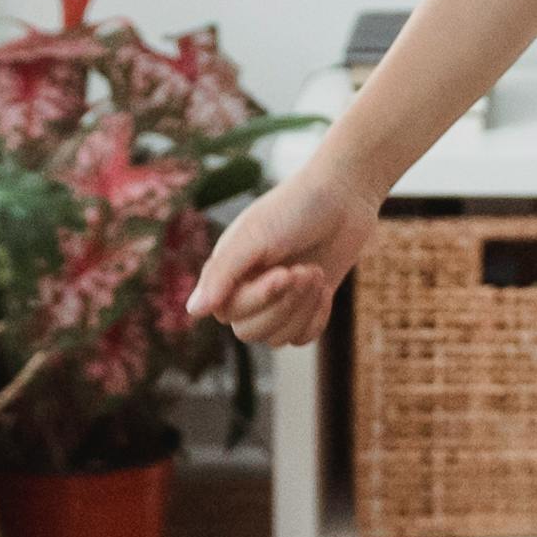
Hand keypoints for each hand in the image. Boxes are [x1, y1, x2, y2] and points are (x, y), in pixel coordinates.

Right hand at [187, 169, 381, 350]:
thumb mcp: (254, 237)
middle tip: (306, 271)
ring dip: (302, 309)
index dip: (259, 298)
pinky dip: (316, 318)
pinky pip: (301, 338)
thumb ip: (222, 274)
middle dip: (284, 305)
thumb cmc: (295, 209)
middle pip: (249, 332)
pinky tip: (324, 288)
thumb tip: (192, 311)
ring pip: (276, 339)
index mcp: (227, 270)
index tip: (285, 271)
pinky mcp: (304, 307)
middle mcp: (246, 289)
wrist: (344, 198)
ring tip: (315, 273)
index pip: (227, 312)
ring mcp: (277, 301)